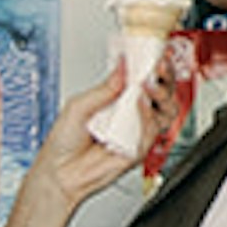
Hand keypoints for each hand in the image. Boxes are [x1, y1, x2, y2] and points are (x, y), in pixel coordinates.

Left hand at [18, 74, 164, 226]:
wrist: (60, 173)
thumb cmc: (64, 141)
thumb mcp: (79, 105)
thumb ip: (105, 87)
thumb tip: (122, 66)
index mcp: (117, 98)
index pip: (143, 77)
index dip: (153, 65)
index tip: (154, 54)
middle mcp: (130, 113)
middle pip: (162, 91)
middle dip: (165, 77)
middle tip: (158, 67)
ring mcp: (136, 130)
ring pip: (166, 110)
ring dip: (161, 94)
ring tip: (149, 84)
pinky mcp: (139, 148)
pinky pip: (152, 130)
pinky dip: (148, 115)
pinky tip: (139, 105)